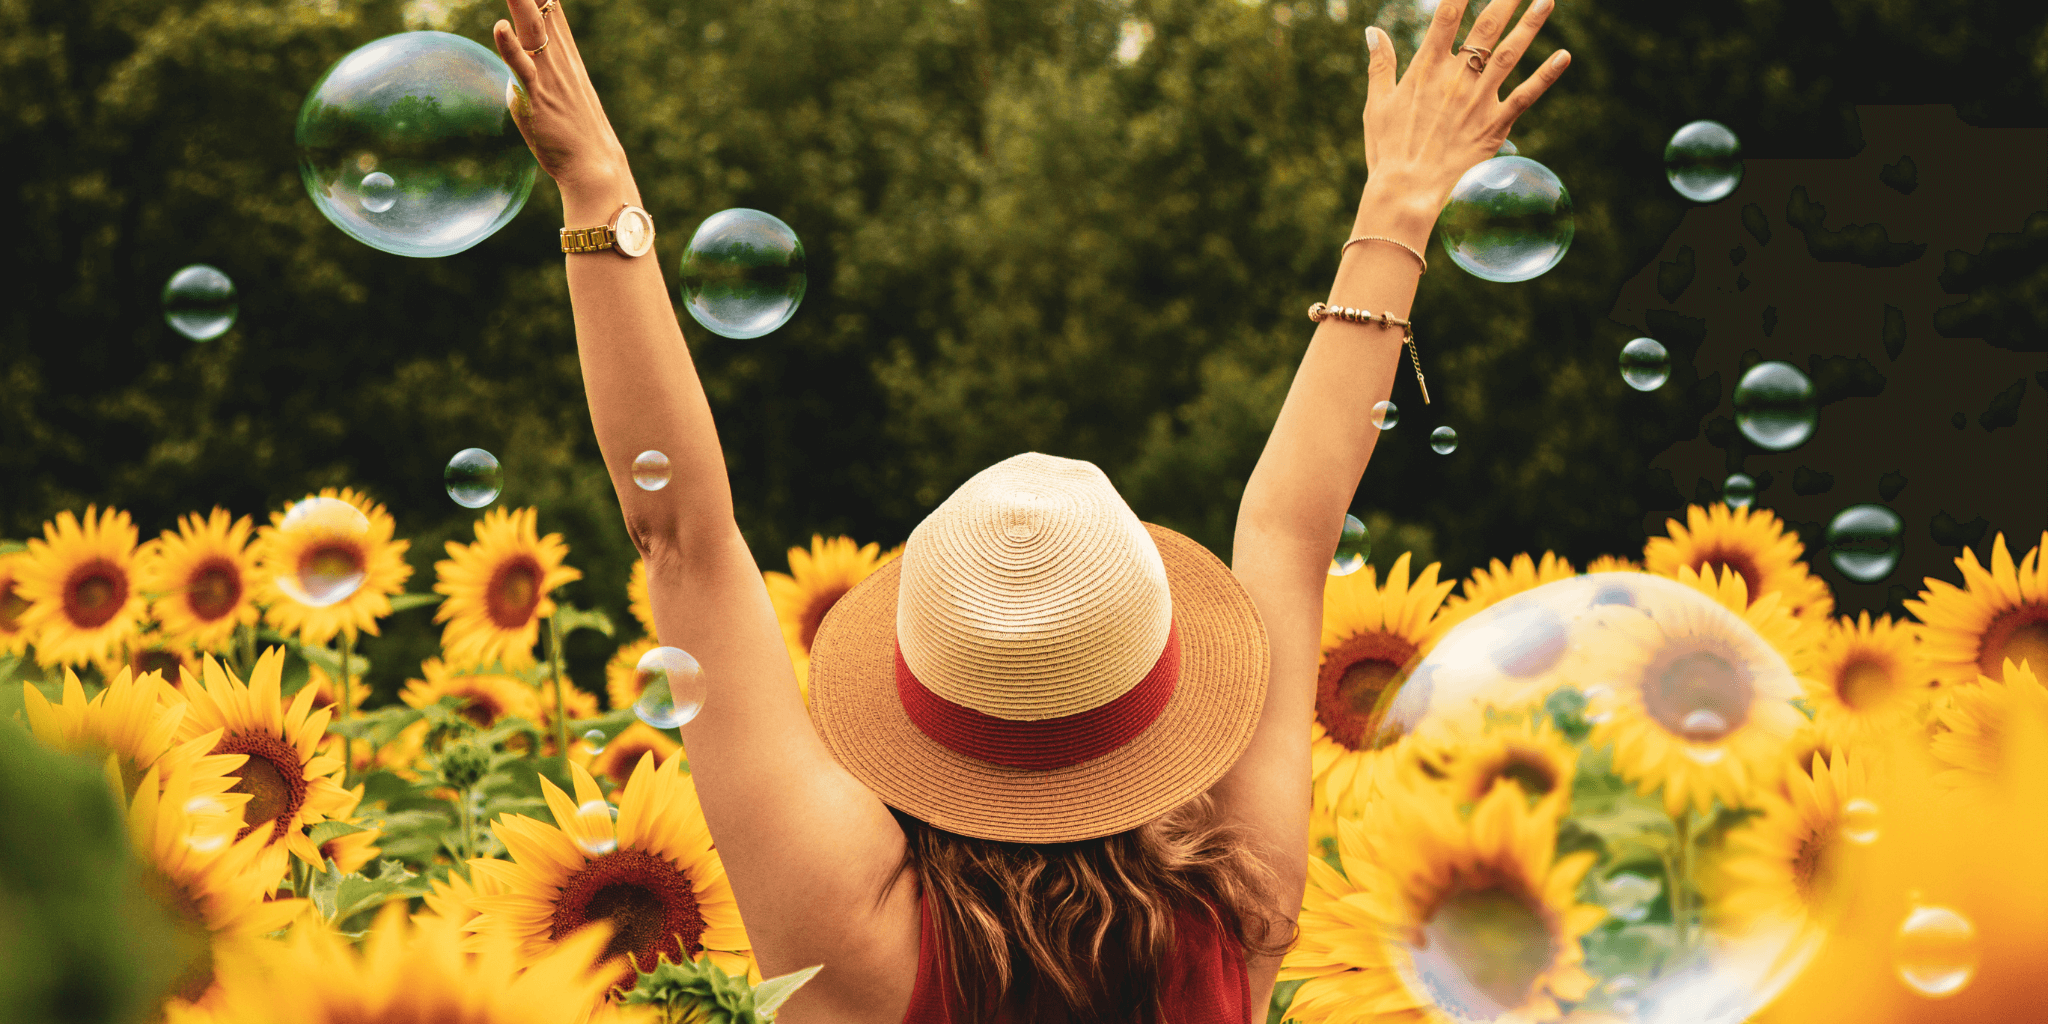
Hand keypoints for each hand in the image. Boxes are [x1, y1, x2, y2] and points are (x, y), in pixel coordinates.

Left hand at [491, 0, 631, 195]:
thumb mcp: (556, 94)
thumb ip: (534, 75)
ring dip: (520, 0)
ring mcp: (548, 75)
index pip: (548, 3)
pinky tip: (500, 27)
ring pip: (531, 27)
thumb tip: (516, 71)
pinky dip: (511, 47)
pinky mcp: (537, 98)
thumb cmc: (575, 134)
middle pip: (540, 4)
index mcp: (562, 52)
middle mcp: (557, 56)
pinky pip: (523, 69)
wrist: (594, 166)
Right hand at [1360, 0, 1569, 211]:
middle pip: (1486, 27)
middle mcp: (1456, 79)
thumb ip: (1380, 65)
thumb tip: (1373, 31)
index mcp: (1425, 70)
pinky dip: (1547, 76)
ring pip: (1510, 54)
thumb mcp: (1377, 104)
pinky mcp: (1494, 125)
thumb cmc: (1388, 150)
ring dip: (1531, 25)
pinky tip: (1564, 56)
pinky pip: (1526, 95)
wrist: (1407, 192)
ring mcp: (1478, 100)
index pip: (1446, 17)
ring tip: (1547, 1)